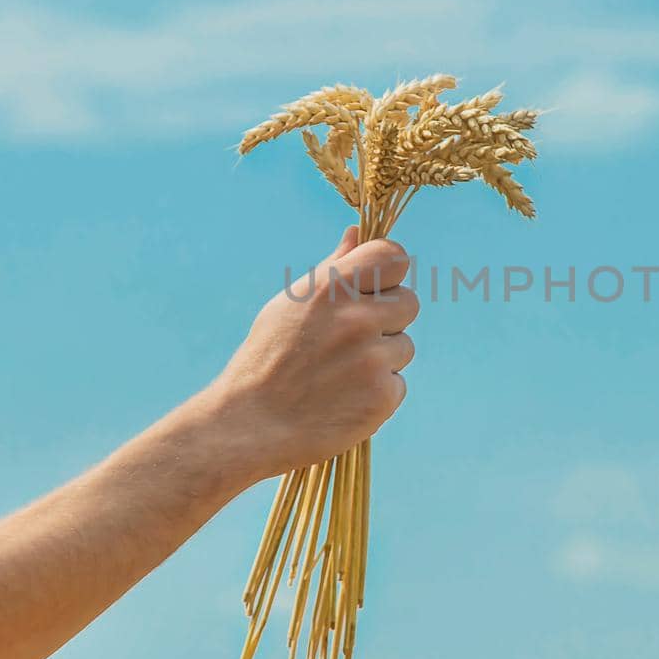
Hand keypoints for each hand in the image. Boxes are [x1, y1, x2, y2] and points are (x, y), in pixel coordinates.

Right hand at [194, 227, 418, 485]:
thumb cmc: (267, 359)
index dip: (390, 272)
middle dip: (388, 319)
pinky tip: (344, 399)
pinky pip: (398, 384)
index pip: (395, 256)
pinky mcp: (382, 396)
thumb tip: (357, 233)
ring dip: (383, 358)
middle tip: (351, 340)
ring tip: (340, 373)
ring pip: (405, 346)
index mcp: (332, 288)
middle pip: (409, 302)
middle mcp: (357, 318)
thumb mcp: (291, 304)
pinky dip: (378, 393)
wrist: (249, 425)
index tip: (378, 288)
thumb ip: (333, 268)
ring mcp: (372, 359)